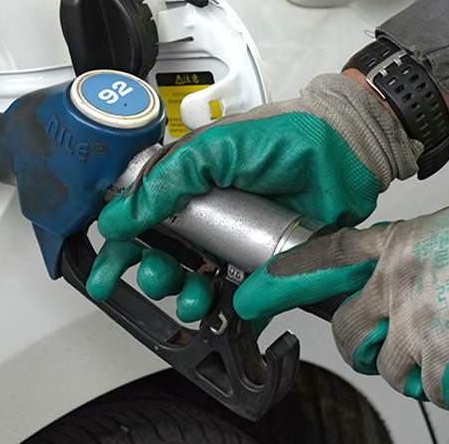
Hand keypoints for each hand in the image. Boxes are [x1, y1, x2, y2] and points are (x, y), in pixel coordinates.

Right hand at [87, 74, 421, 319]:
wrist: (344, 153)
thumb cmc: (283, 137)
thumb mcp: (213, 150)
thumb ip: (164, 182)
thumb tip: (118, 216)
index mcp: (187, 184)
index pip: (140, 221)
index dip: (119, 249)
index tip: (104, 275)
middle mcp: (207, 215)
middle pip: (164, 258)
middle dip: (154, 275)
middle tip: (158, 278)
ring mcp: (235, 240)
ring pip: (197, 283)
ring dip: (186, 296)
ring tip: (193, 297)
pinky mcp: (264, 263)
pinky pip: (240, 297)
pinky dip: (228, 311)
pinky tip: (225, 311)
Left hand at [236, 187, 448, 414]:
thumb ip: (415, 243)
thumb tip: (408, 254)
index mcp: (394, 250)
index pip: (325, 260)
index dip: (286, 277)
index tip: (257, 292)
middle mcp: (396, 290)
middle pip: (347, 331)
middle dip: (357, 344)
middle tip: (379, 345)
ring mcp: (417, 329)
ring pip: (389, 369)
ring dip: (411, 368)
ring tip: (444, 355)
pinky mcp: (444, 364)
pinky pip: (434, 393)